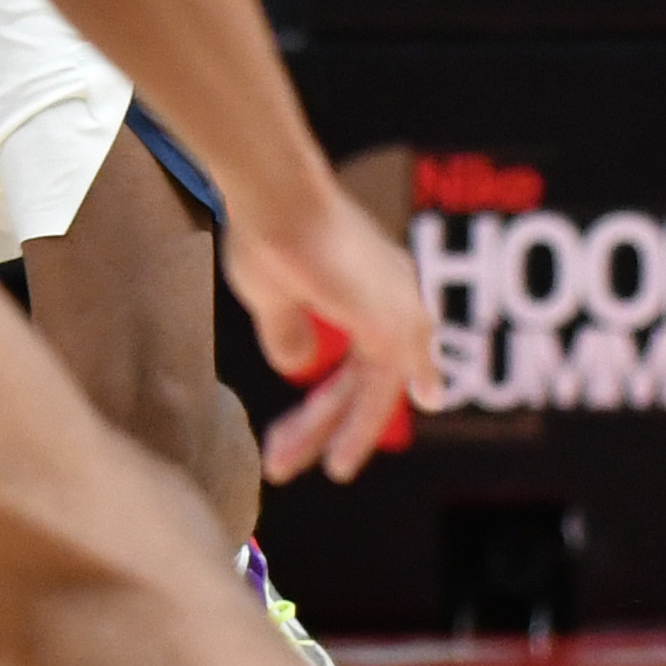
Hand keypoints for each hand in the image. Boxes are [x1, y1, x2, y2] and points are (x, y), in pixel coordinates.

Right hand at [221, 177, 435, 484]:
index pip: (364, 356)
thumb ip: (290, 331)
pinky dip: (365, 422)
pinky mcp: (388, 317)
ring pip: (378, 385)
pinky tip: (350, 453)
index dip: (344, 398)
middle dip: (330, 421)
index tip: (322, 435)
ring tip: (329, 472)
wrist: (274, 193)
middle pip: (368, 375)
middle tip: (289, 463)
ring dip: (347, 430)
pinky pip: (387, 380)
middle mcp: (394, 293)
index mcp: (371, 284)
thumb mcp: (274, 295)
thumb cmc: (269, 228)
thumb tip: (298, 364)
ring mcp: (396, 303)